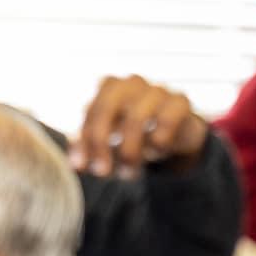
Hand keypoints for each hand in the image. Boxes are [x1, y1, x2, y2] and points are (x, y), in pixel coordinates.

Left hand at [70, 75, 206, 176]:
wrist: (178, 132)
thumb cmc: (137, 135)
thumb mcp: (111, 143)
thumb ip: (90, 150)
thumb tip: (75, 165)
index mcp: (109, 87)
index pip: (89, 111)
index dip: (83, 140)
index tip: (82, 167)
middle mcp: (131, 83)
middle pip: (106, 107)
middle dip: (101, 142)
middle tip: (102, 171)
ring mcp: (156, 89)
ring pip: (135, 117)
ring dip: (129, 151)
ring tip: (129, 172)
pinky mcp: (180, 101)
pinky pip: (166, 121)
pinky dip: (158, 141)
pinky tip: (156, 153)